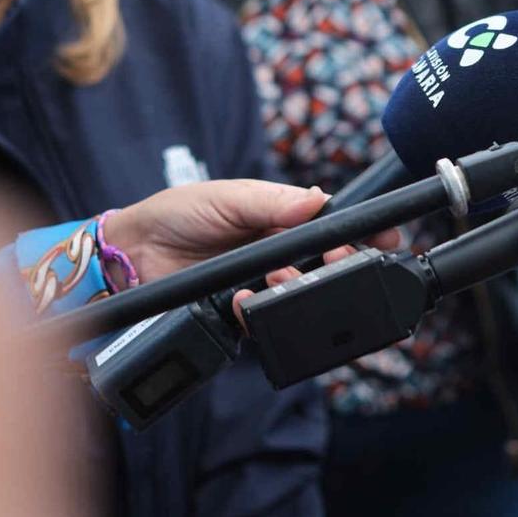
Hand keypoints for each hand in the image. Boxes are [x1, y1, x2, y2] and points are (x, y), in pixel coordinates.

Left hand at [100, 179, 402, 286]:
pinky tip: (248, 300)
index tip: (385, 237)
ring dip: (299, 288)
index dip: (359, 233)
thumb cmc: (177, 213)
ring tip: (280, 278)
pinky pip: (265, 320)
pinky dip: (262, 313)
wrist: (132, 252)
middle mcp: (275, 252)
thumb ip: (273, 201)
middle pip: (325, 264)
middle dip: (339, 264)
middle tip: (339, 261)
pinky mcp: (239, 312)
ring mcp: (260, 283)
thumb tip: (318, 198)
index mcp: (279, 217)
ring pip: (300, 293)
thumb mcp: (228, 196)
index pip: (329, 225)